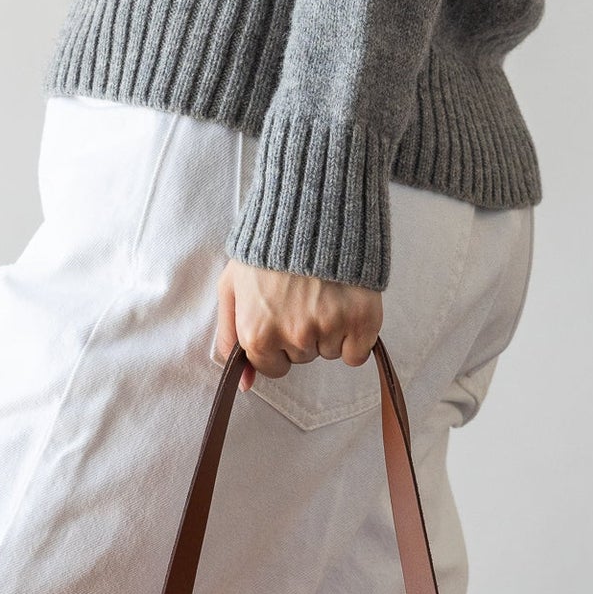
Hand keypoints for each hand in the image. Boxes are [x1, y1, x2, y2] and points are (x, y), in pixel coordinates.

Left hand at [215, 260, 381, 387]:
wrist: (312, 207)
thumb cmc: (268, 247)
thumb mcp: (232, 287)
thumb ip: (229, 338)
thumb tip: (245, 386)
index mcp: (258, 334)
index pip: (273, 367)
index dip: (278, 342)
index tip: (282, 314)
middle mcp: (293, 336)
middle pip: (303, 357)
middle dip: (303, 332)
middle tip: (303, 294)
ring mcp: (329, 328)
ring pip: (331, 352)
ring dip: (330, 329)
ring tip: (324, 291)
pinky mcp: (362, 320)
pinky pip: (358, 353)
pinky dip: (356, 336)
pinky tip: (346, 304)